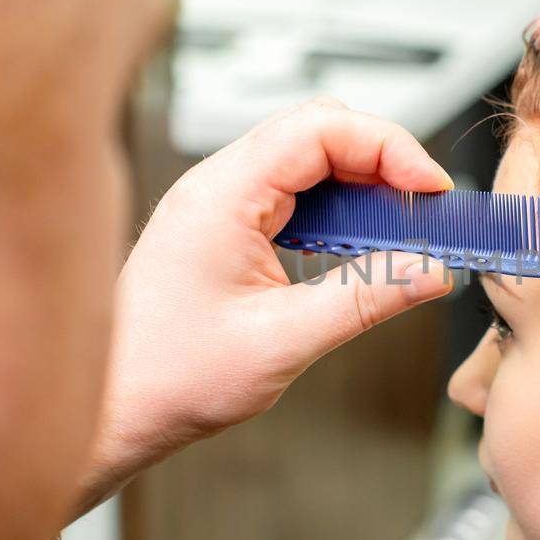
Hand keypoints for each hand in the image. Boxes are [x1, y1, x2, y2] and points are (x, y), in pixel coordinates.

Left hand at [81, 99, 453, 510]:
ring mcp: (219, 205)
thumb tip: (430, 271)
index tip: (431, 189)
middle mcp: (217, 187)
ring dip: (362, 190)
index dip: (390, 148)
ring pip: (310, 162)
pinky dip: (337, 213)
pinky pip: (294, 195)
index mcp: (222, 195)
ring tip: (400, 235)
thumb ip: (366, 298)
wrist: (108, 410)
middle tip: (425, 213)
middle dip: (383, 163)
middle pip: (320, 132)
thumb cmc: (165, 378)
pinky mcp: (225, 229)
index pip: (323, 129)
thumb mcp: (283, 341)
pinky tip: (358, 251)